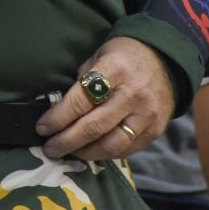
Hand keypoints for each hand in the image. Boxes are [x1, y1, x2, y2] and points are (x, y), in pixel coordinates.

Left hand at [35, 36, 175, 160]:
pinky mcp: (155, 130)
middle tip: (50, 148)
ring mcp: (147, 115)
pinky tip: (91, 151)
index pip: (80, 100)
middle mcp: (132, 94)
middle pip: (94, 126)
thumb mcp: (99, 56)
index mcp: (114, 70)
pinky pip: (126, 150)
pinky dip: (105, 153)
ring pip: (111, 145)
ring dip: (85, 153)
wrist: (166, 59)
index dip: (58, 118)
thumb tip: (59, 110)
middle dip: (66, 141)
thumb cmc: (124, 56)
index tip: (42, 127)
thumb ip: (82, 81)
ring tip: (69, 152)